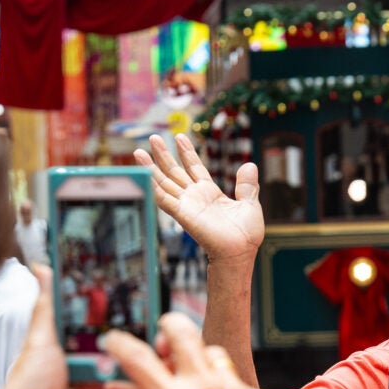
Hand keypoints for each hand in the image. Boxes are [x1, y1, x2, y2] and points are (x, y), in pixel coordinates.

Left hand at [0, 267, 145, 388]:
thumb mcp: (39, 341)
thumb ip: (48, 304)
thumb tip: (41, 267)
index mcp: (86, 349)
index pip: (118, 326)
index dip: (135, 314)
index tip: (149, 299)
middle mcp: (104, 368)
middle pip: (139, 348)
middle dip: (152, 338)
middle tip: (159, 328)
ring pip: (147, 372)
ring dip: (149, 363)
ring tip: (148, 353)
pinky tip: (115, 388)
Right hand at [103, 313, 301, 388]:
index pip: (139, 359)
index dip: (120, 343)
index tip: (114, 340)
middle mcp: (202, 387)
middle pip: (182, 331)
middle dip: (168, 325)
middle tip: (163, 337)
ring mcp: (231, 386)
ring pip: (210, 351)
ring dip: (197, 358)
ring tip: (192, 377)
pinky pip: (232, 377)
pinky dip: (221, 386)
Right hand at [135, 134, 264, 263]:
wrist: (239, 252)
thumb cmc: (245, 236)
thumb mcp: (250, 204)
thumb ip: (247, 186)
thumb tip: (250, 165)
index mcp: (210, 193)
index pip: (194, 167)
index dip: (187, 152)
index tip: (179, 136)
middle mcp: (195, 197)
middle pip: (175, 171)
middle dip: (163, 154)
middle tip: (153, 137)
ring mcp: (187, 205)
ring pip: (164, 182)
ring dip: (150, 167)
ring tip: (138, 151)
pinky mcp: (182, 214)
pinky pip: (164, 199)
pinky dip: (153, 187)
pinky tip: (143, 174)